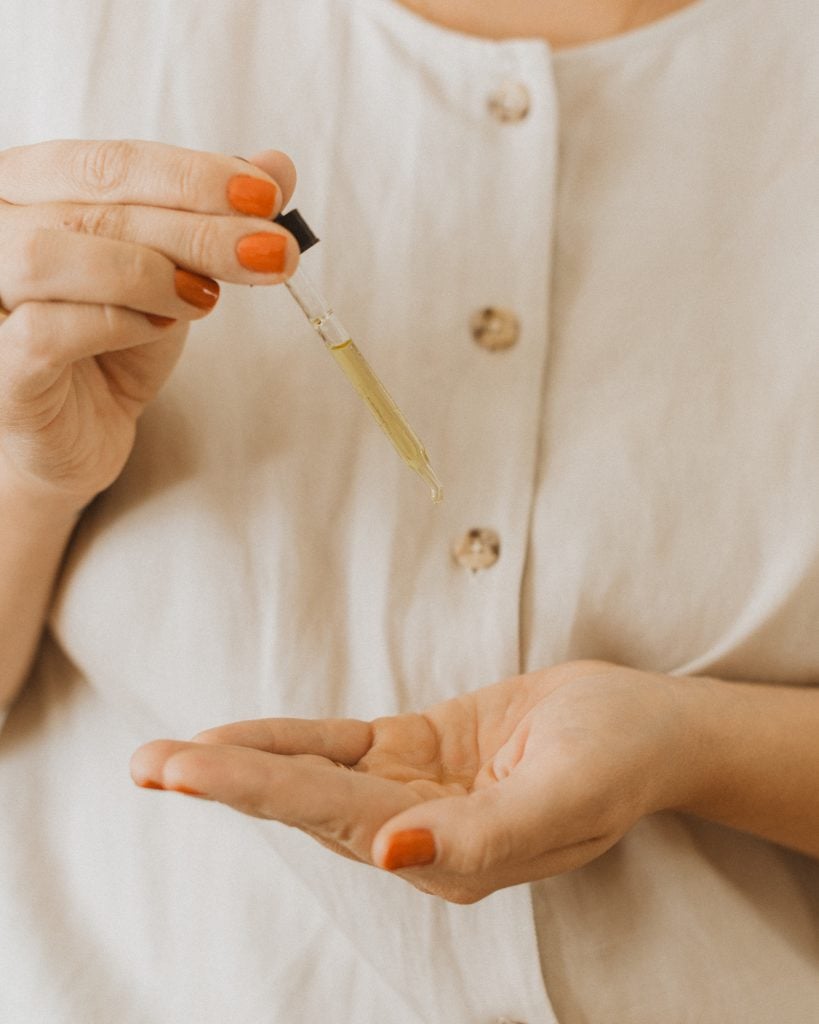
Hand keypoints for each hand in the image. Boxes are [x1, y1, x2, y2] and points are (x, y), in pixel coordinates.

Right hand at [0, 139, 297, 509]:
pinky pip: (45, 331)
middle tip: (273, 249)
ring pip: (49, 256)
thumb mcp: (172, 271)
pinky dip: (116, 323)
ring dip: (147, 272)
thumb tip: (276, 165)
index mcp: (29, 189)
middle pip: (91, 207)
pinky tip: (162, 328)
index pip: (108, 163)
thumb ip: (212, 216)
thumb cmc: (111, 343)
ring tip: (207, 298)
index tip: (267, 195)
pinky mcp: (2, 370)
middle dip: (196, 226)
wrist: (76, 432)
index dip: (192, 176)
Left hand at [131, 661, 702, 903]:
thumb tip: (388, 857)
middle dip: (226, 780)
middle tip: (148, 763)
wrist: (646, 729)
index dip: (259, 788)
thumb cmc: (619, 761)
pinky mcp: (417, 751)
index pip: (335, 819)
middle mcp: (417, 832)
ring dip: (242, 763)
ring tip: (166, 757)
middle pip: (305, 802)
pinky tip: (239, 736)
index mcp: (450, 856)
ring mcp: (413, 791)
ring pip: (311, 776)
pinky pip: (341, 745)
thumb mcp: (567, 797)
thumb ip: (481, 835)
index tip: (188, 770)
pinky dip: (288, 739)